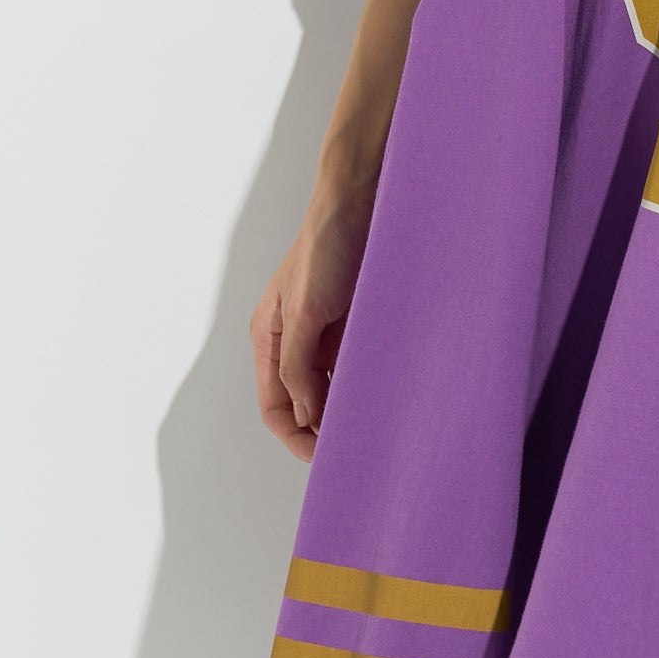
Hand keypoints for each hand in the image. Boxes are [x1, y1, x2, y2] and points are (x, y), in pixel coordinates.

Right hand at [250, 175, 376, 462]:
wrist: (364, 198)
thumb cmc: (326, 245)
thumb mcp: (306, 311)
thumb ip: (299, 367)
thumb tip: (307, 417)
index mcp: (271, 337)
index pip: (275, 408)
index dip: (297, 438)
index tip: (327, 459)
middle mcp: (296, 340)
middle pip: (304, 403)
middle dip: (325, 430)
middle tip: (358, 450)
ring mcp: (327, 332)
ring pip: (333, 387)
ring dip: (349, 408)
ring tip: (376, 428)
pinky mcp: (357, 321)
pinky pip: (359, 365)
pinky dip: (368, 384)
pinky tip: (388, 395)